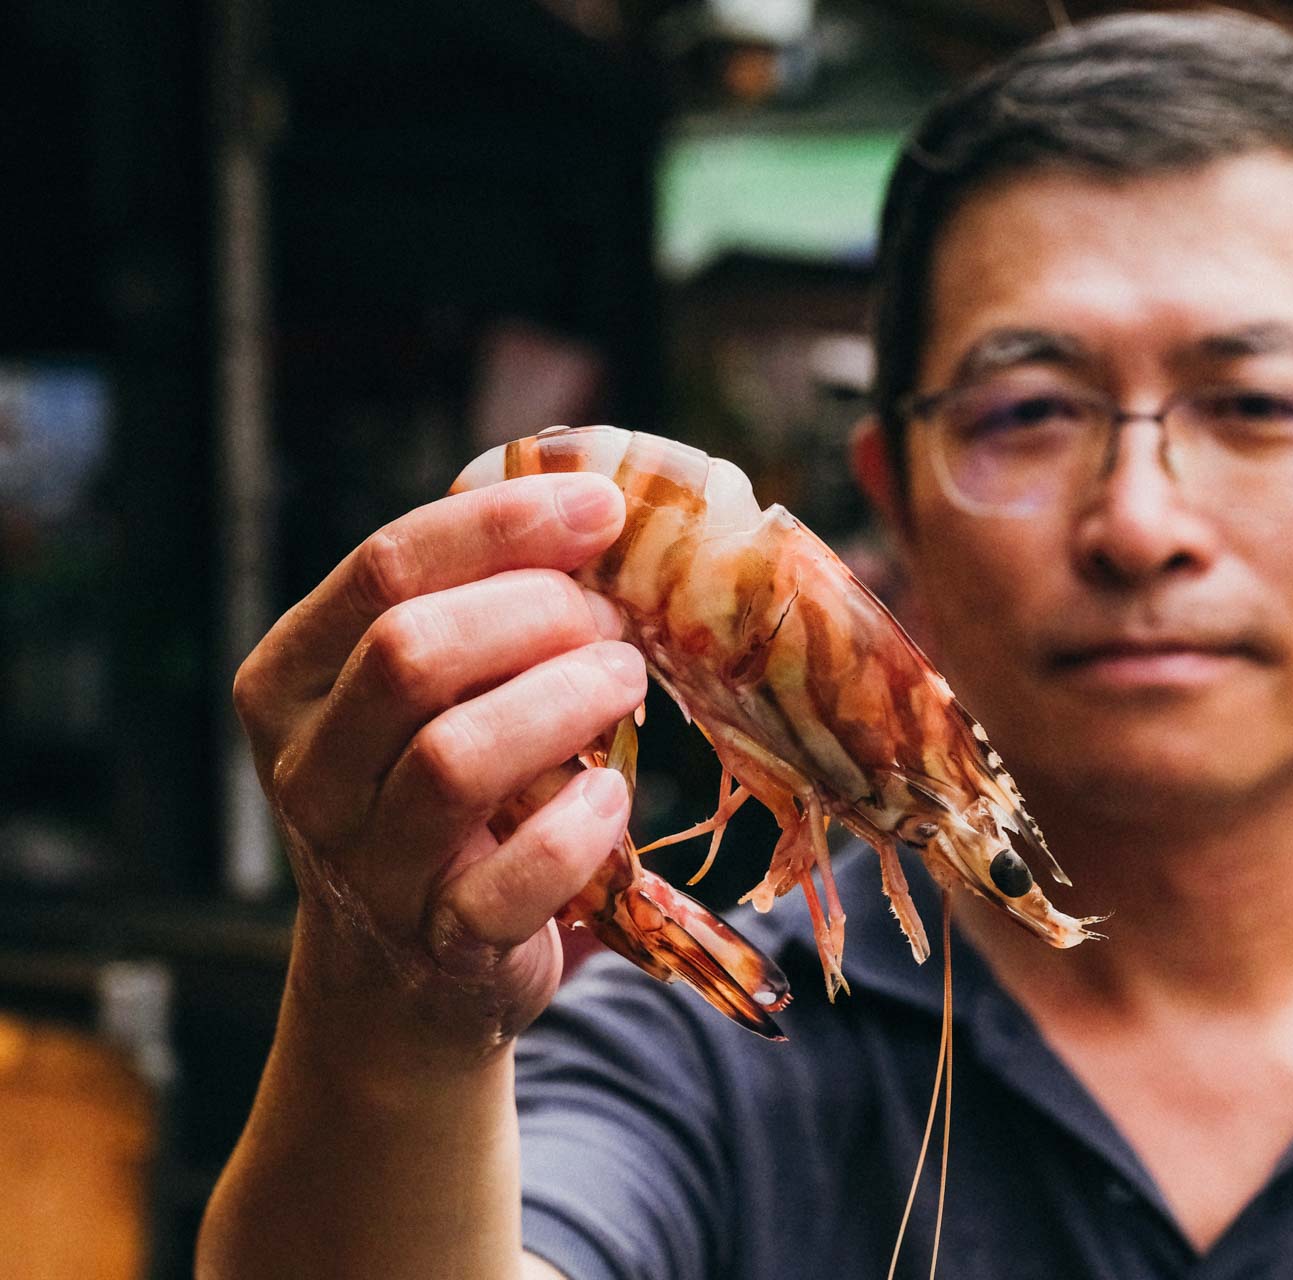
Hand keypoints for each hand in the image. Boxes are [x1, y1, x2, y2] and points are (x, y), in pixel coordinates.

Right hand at [233, 473, 643, 1065]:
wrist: (407, 982)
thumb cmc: (440, 799)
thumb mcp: (427, 695)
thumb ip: (475, 604)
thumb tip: (594, 497)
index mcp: (291, 681)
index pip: (383, 567)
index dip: (502, 525)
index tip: (602, 509)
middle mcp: (309, 771)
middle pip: (413, 652)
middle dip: (539, 616)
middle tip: (613, 623)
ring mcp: (368, 866)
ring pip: (457, 759)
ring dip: (567, 703)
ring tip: (623, 684)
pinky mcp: (442, 944)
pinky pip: (513, 879)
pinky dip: (580, 827)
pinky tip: (610, 796)